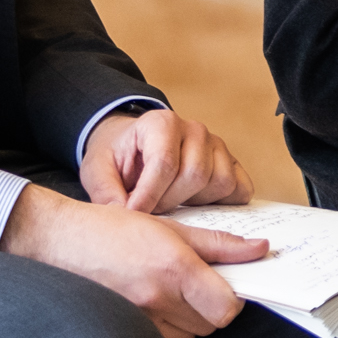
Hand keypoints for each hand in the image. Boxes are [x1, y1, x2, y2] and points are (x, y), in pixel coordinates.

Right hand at [4, 186, 261, 337]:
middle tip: (198, 286)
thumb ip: (219, 244)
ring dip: (189, 321)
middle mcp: (157, 298)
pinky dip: (166, 329)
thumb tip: (260, 250)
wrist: (58, 240)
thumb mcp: (171, 227)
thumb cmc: (112, 229)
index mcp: (174, 269)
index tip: (227, 287)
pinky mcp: (123, 328)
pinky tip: (153, 304)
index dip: (233, 301)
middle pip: (210, 325)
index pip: (226, 309)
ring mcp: (138, 318)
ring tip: (172, 293)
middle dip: (211, 308)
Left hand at [81, 106, 246, 213]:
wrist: (134, 145)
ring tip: (171, 202)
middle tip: (150, 209)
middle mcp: (195, 130)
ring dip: (195, 203)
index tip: (134, 214)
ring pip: (221, 182)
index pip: (165, 163)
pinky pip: (240, 188)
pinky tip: (197, 204)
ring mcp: (218, 145)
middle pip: (195, 174)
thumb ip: (105, 192)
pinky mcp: (232, 162)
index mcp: (161, 123)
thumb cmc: (118, 157)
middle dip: (170, 201)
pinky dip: (223, 203)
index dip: (149, 195)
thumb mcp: (97, 170)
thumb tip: (124, 214)